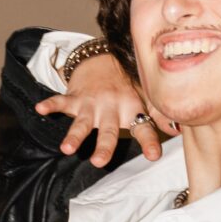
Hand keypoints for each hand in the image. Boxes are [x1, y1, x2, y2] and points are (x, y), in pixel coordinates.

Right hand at [37, 52, 175, 167]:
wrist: (104, 59)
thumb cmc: (127, 85)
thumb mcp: (146, 99)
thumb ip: (159, 117)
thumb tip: (180, 130)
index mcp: (132, 111)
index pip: (143, 129)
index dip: (148, 142)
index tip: (153, 156)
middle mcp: (112, 109)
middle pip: (108, 131)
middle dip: (104, 146)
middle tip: (99, 162)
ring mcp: (92, 104)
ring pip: (82, 123)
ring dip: (74, 135)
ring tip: (66, 149)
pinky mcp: (75, 98)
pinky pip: (61, 101)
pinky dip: (50, 104)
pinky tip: (40, 108)